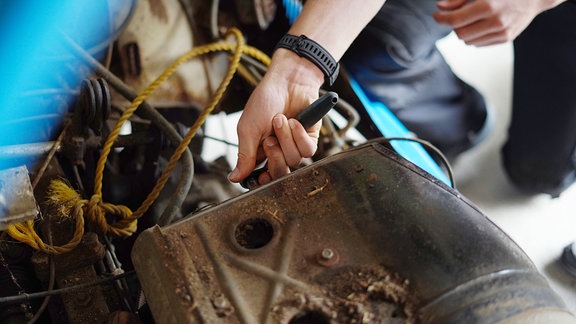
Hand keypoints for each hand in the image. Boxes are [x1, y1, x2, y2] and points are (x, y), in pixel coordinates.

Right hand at [228, 50, 323, 183]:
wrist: (287, 81)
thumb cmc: (265, 101)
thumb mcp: (248, 129)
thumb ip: (243, 156)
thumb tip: (233, 178)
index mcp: (260, 152)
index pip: (263, 176)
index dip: (263, 180)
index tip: (261, 177)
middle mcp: (278, 151)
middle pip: (280, 173)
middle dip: (275, 157)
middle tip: (269, 140)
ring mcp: (294, 145)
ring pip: (294, 160)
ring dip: (285, 138)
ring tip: (280, 120)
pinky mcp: (310, 138)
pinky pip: (308, 150)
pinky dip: (299, 135)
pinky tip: (294, 121)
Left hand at [434, 0, 563, 45]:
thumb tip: (440, 7)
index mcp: (488, 5)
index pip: (455, 21)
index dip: (441, 19)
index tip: (436, 15)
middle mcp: (496, 21)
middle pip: (460, 34)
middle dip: (453, 26)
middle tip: (455, 15)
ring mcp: (502, 32)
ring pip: (468, 41)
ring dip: (463, 32)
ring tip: (470, 19)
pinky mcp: (506, 38)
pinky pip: (479, 44)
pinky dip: (474, 36)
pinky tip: (481, 24)